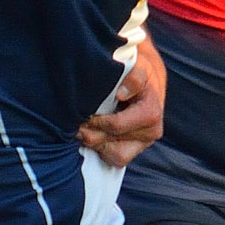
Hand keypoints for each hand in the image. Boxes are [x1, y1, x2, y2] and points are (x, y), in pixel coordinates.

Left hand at [77, 43, 166, 166]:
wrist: (148, 80)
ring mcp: (143, 143)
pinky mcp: (135, 149)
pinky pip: (114, 159)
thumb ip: (132, 77)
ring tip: (82, 129)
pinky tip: (92, 134)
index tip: (82, 112)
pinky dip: (100, 150)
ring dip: (94, 144)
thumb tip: (121, 93)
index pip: (115, 126)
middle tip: (74, 122)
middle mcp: (150, 132)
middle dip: (89, 132)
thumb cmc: (138, 71)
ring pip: (112, 156)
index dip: (94, 121)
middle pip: (109, 142)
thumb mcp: (137, 65)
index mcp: (150, 113)